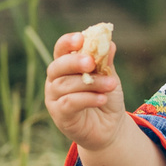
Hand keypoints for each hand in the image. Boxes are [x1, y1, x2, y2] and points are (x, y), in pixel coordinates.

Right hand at [44, 31, 128, 152]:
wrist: (110, 127)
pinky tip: (102, 99)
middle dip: (74, 62)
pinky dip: (87, 99)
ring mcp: (54, 98)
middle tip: (91, 62)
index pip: (60, 49)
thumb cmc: (106, 97)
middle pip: (57, 66)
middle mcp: (55, 80)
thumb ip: (106, 62)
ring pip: (66, 85)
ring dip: (91, 83)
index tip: (81, 38)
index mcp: (66, 66)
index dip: (68, 42)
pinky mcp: (59, 115)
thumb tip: (109, 43)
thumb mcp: (109, 77)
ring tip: (111, 84)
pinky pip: (70, 103)